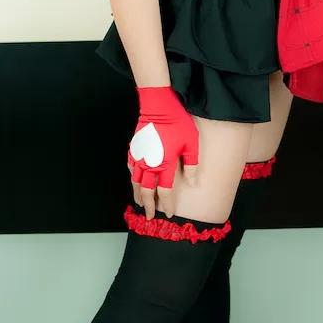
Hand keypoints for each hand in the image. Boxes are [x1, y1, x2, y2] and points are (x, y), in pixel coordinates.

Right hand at [127, 86, 198, 220]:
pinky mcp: (134, 148)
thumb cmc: (177, 123)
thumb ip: (192, 164)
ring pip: (135, 182)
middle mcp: (150, 164)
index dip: (167, 204)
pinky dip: (131, 176)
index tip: (169, 214)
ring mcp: (139, 157)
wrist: (158, 106)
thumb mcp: (191, 143)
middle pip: (147, 191)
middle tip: (149, 216)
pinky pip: (130, 167)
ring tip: (140, 204)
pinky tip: (133, 179)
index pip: (165, 191)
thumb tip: (193, 183)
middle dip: (149, 205)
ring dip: (137, 194)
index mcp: (165, 165)